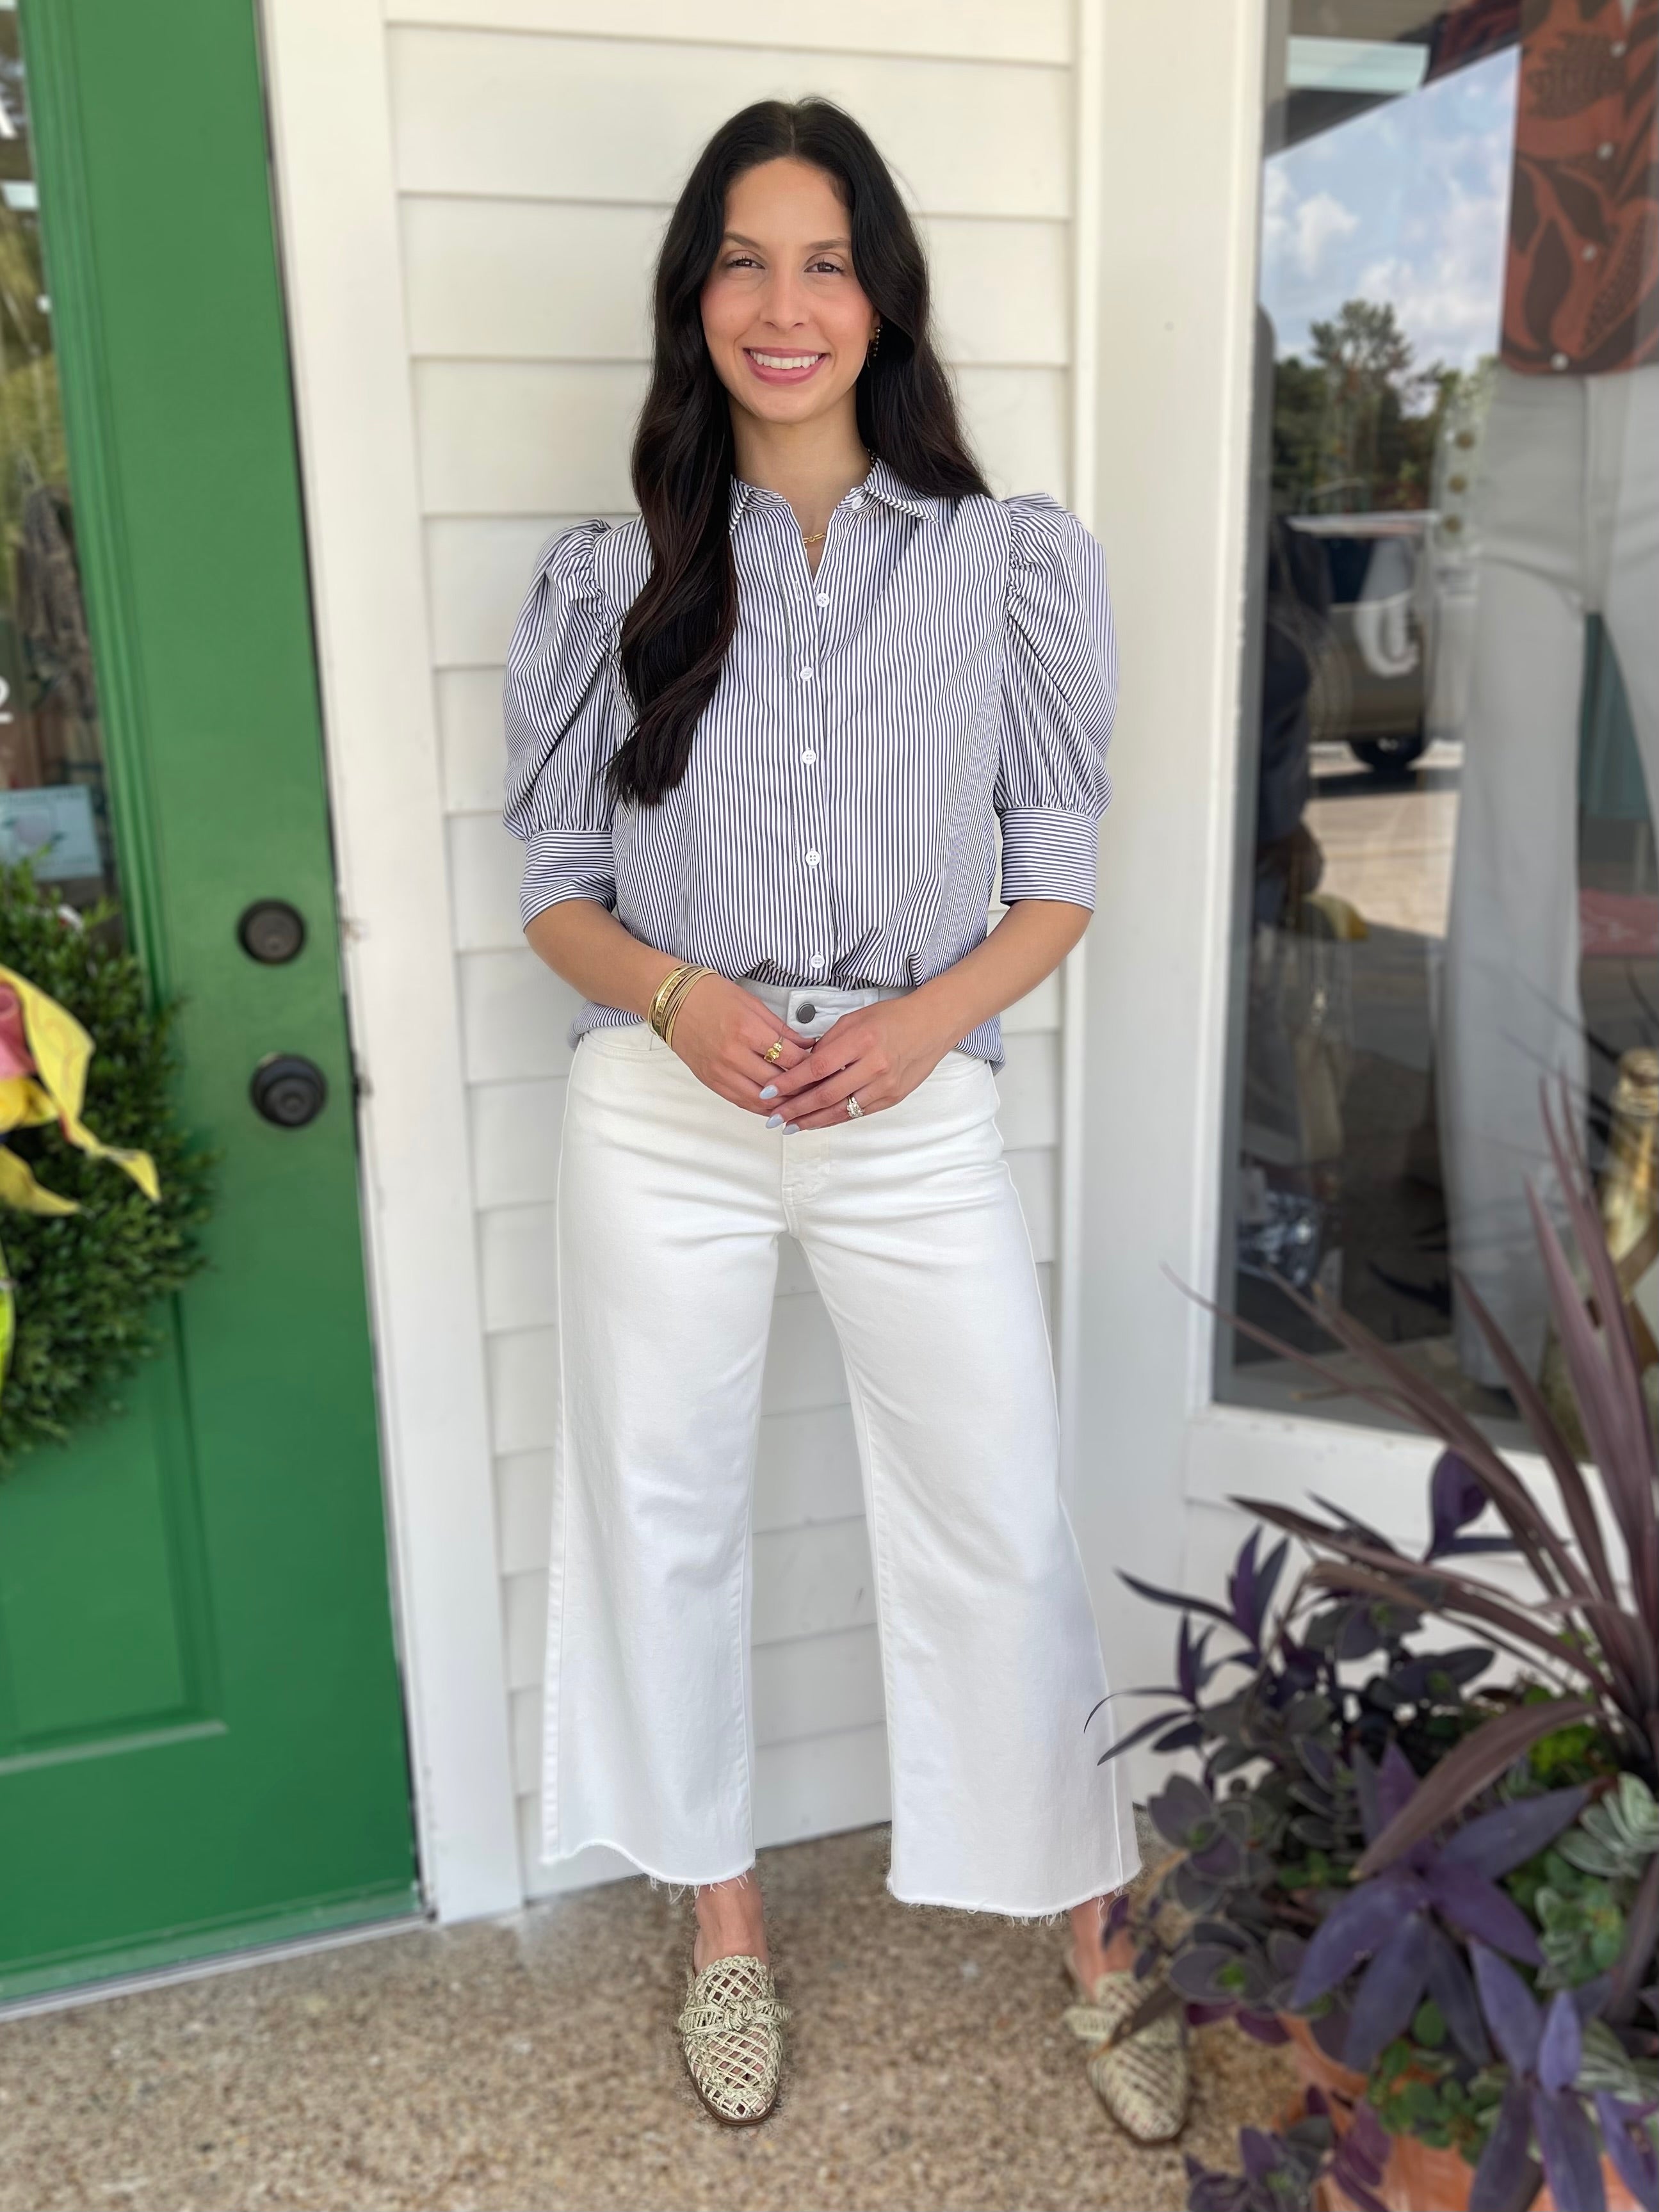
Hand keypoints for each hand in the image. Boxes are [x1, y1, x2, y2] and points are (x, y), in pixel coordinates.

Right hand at [666, 973, 814, 1113]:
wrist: (672, 1002)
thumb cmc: (712, 995)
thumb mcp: (753, 1004)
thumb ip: (782, 1029)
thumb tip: (808, 1045)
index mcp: (747, 1030)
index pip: (790, 1058)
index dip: (811, 1064)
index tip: (823, 1064)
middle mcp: (733, 1055)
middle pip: (779, 1083)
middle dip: (803, 1087)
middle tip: (818, 1085)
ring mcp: (720, 1071)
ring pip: (761, 1100)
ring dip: (783, 1103)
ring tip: (801, 1099)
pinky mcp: (711, 1081)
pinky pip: (741, 1102)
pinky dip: (762, 1106)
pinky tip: (776, 1105)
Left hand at [764, 995, 955, 1127]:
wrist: (932, 1025)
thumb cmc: (892, 1018)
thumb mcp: (855, 1020)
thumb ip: (827, 1043)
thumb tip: (802, 1065)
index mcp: (862, 1041)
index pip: (817, 1067)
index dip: (790, 1082)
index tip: (769, 1090)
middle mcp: (875, 1066)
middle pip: (826, 1094)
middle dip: (795, 1108)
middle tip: (773, 1117)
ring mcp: (885, 1085)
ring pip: (841, 1110)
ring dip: (812, 1120)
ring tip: (790, 1125)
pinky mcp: (892, 1097)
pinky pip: (857, 1113)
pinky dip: (834, 1118)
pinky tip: (817, 1121)